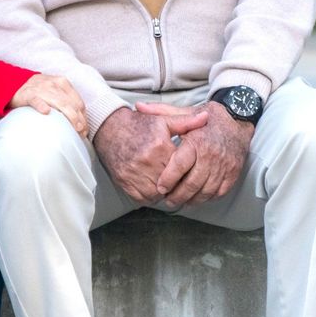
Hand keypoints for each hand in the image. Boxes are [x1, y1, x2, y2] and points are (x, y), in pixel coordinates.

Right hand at [8, 73, 87, 135]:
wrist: (13, 83)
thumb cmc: (38, 91)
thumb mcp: (54, 91)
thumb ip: (66, 101)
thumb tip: (79, 121)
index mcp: (63, 83)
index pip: (78, 102)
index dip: (84, 117)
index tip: (85, 130)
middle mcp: (54, 84)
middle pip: (71, 104)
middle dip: (79, 120)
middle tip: (81, 133)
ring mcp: (41, 89)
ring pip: (59, 102)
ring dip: (69, 116)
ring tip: (74, 128)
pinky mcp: (28, 94)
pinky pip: (36, 100)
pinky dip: (41, 105)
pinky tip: (46, 112)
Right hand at [93, 106, 209, 203]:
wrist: (109, 128)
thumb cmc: (138, 125)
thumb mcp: (162, 120)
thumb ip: (186, 122)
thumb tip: (206, 118)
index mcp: (159, 146)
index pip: (180, 167)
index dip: (185, 170)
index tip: (187, 169)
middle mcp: (146, 161)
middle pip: (170, 182)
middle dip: (176, 183)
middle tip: (178, 180)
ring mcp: (133, 173)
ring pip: (157, 193)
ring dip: (163, 192)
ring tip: (166, 184)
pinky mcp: (124, 182)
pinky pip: (142, 198)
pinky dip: (149, 196)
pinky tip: (152, 186)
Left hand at [136, 101, 254, 206]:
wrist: (238, 119)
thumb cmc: (209, 118)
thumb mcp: (186, 112)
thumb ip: (161, 112)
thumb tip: (139, 106)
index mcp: (196, 141)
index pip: (180, 166)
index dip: (168, 179)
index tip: (160, 188)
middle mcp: (211, 155)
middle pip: (191, 184)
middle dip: (177, 196)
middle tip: (167, 200)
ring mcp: (224, 166)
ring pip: (205, 191)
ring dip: (191, 200)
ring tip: (181, 201)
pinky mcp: (233, 173)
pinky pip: (219, 192)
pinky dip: (207, 198)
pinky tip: (198, 197)